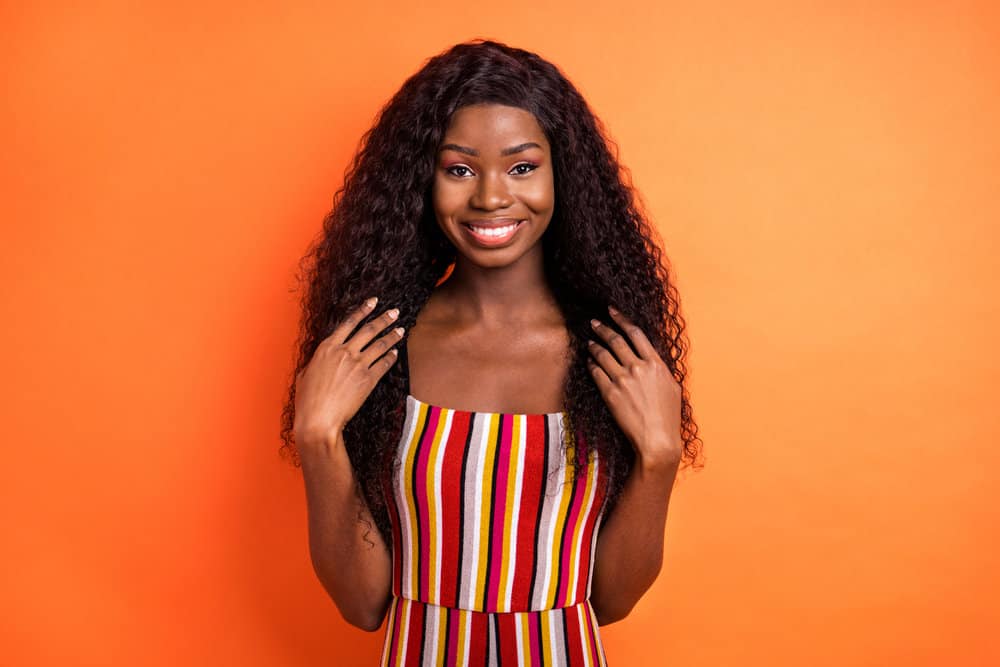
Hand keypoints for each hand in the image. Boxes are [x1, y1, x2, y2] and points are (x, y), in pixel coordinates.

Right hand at [293, 297, 404, 447]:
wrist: (319, 420)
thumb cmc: (307, 400)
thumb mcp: (305, 374)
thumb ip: (316, 362)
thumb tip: (321, 358)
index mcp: (327, 348)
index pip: (349, 323)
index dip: (363, 310)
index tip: (373, 302)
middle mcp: (344, 352)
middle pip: (369, 330)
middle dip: (384, 319)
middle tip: (395, 312)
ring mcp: (358, 365)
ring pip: (380, 345)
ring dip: (392, 336)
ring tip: (401, 329)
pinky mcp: (368, 380)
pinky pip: (383, 364)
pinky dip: (391, 357)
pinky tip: (395, 354)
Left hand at [586, 305, 682, 468]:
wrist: (657, 439)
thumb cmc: (668, 416)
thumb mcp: (672, 387)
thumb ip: (659, 370)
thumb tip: (651, 360)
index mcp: (656, 364)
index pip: (636, 333)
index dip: (622, 319)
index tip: (612, 311)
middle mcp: (638, 368)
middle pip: (616, 340)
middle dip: (603, 328)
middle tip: (594, 322)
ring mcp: (623, 380)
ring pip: (603, 355)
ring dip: (595, 345)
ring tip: (589, 341)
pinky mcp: (610, 394)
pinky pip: (597, 373)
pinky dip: (591, 365)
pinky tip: (589, 362)